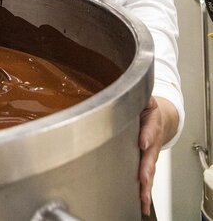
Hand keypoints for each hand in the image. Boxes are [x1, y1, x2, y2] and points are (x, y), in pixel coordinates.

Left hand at [138, 96, 177, 216]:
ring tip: (143, 199)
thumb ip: (140, 97)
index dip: (147, 136)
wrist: (161, 120)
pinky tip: (142, 203)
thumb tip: (134, 92)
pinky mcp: (146, 165)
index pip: (150, 129)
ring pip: (150, 173)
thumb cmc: (149, 111)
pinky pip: (146, 179)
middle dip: (147, 169)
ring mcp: (150, 156)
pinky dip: (145, 192)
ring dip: (146, 186)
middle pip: (151, 158)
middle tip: (143, 179)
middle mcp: (153, 142)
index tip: (143, 142)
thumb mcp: (146, 100)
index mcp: (152, 124)